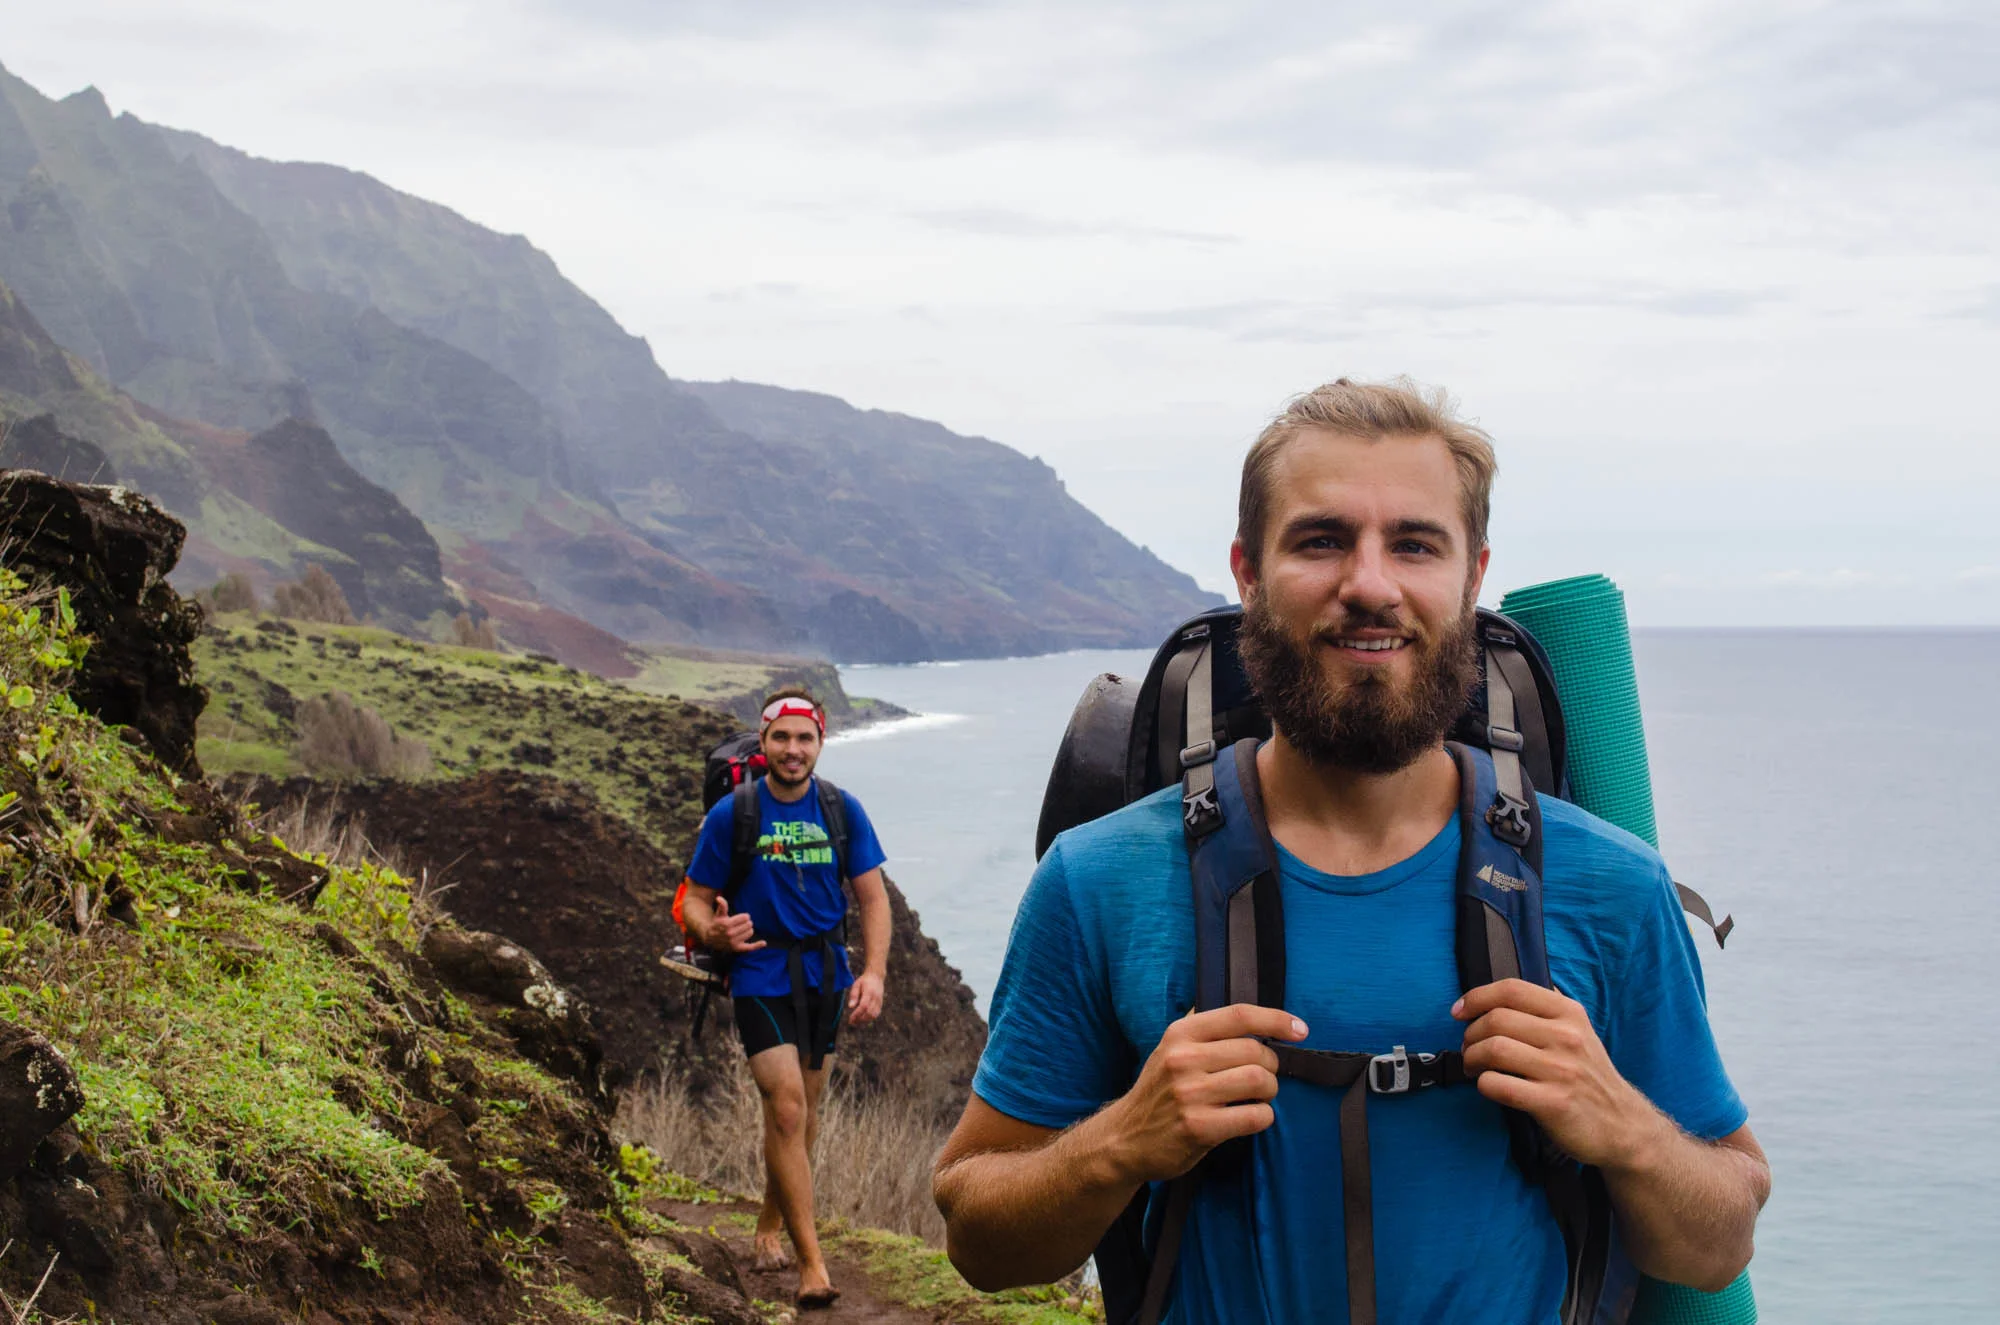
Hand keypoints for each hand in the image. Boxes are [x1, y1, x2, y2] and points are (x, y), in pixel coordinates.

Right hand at [703, 896, 763, 953]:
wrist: (710, 939)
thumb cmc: (717, 924)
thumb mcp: (719, 914)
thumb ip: (722, 906)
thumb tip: (719, 898)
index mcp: (727, 924)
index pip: (745, 918)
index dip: (745, 916)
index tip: (742, 917)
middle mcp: (730, 934)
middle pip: (749, 924)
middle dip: (747, 923)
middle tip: (741, 924)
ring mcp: (734, 942)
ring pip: (750, 932)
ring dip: (748, 930)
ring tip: (741, 930)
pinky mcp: (737, 948)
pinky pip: (749, 947)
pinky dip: (757, 945)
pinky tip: (764, 943)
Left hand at [847, 971, 885, 1025]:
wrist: (876, 976)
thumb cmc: (864, 981)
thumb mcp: (856, 985)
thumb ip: (853, 995)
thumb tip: (850, 1007)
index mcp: (869, 992)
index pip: (864, 1006)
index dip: (857, 1014)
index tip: (850, 1019)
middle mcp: (876, 998)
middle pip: (869, 1013)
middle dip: (860, 1019)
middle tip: (852, 1022)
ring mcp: (879, 1001)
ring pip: (874, 1015)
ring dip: (865, 1021)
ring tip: (856, 1022)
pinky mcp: (881, 1004)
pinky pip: (876, 1014)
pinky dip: (869, 1018)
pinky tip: (862, 1018)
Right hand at [1104, 1004, 1307, 1184]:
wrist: (1125, 1139)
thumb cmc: (1158, 1092)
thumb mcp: (1169, 1049)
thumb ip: (1202, 1028)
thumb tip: (1248, 1014)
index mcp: (1180, 1034)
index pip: (1239, 1015)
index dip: (1276, 1019)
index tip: (1300, 1029)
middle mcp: (1183, 1059)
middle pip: (1256, 1051)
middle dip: (1271, 1067)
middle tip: (1262, 1078)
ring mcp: (1190, 1094)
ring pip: (1260, 1081)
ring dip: (1269, 1092)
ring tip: (1257, 1098)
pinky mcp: (1199, 1127)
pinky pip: (1256, 1116)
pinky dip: (1263, 1117)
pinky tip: (1250, 1117)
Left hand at [1455, 979, 1664, 1170]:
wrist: (1623, 1125)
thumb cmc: (1590, 1077)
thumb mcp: (1580, 1031)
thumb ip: (1547, 1008)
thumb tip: (1505, 990)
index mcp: (1570, 1013)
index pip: (1512, 989)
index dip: (1477, 996)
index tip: (1459, 1011)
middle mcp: (1567, 1037)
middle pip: (1496, 1019)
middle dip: (1470, 1034)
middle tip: (1468, 1048)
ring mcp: (1561, 1070)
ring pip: (1494, 1050)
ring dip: (1472, 1058)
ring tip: (1473, 1068)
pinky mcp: (1553, 1102)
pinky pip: (1499, 1085)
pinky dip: (1483, 1084)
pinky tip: (1488, 1086)